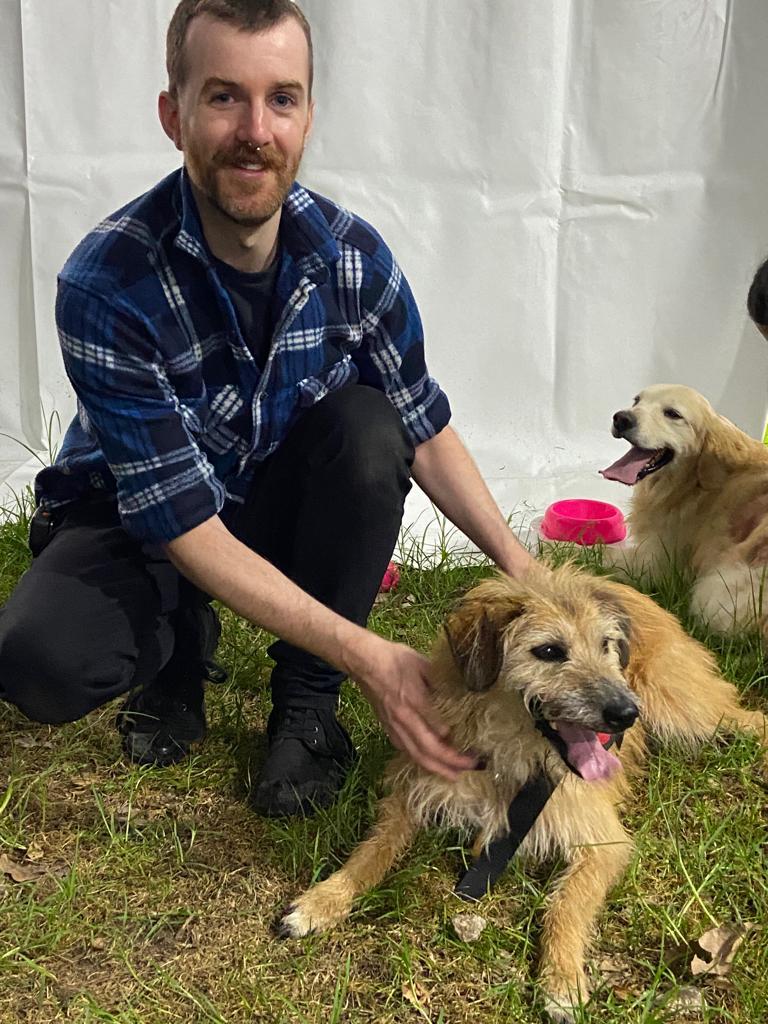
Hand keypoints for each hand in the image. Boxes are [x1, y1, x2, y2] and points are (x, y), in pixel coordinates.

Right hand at [353, 636, 477, 779]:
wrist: (364, 661)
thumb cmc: (394, 659)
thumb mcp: (422, 663)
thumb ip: (440, 680)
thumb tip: (460, 692)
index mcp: (413, 699)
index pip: (435, 728)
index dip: (452, 742)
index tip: (471, 746)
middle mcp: (403, 717)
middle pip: (426, 749)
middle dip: (449, 763)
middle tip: (470, 768)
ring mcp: (393, 725)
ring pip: (415, 754)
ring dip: (435, 768)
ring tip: (454, 775)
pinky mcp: (387, 727)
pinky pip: (405, 749)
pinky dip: (420, 760)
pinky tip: (431, 763)